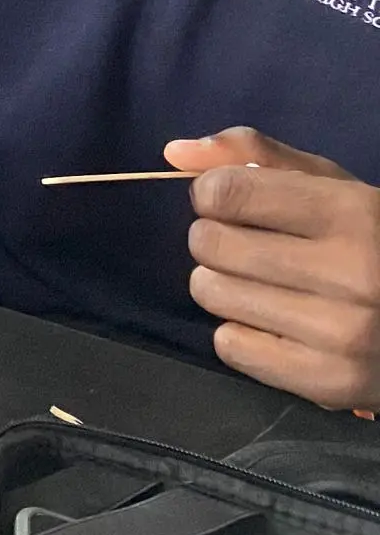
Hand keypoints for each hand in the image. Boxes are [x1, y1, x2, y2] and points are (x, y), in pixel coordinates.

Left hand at [169, 128, 379, 408]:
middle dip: (215, 238)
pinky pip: (229, 346)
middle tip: (248, 246)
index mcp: (353, 213)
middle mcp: (352, 275)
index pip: (226, 192)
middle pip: (210, 244)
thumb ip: (255, 154)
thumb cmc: (372, 241)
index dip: (212, 193)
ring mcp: (343, 334)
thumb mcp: (331, 185)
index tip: (231, 203)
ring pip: (212, 293)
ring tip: (264, 284)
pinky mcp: (332, 383)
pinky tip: (276, 322)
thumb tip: (173, 152)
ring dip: (223, 283)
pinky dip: (240, 332)